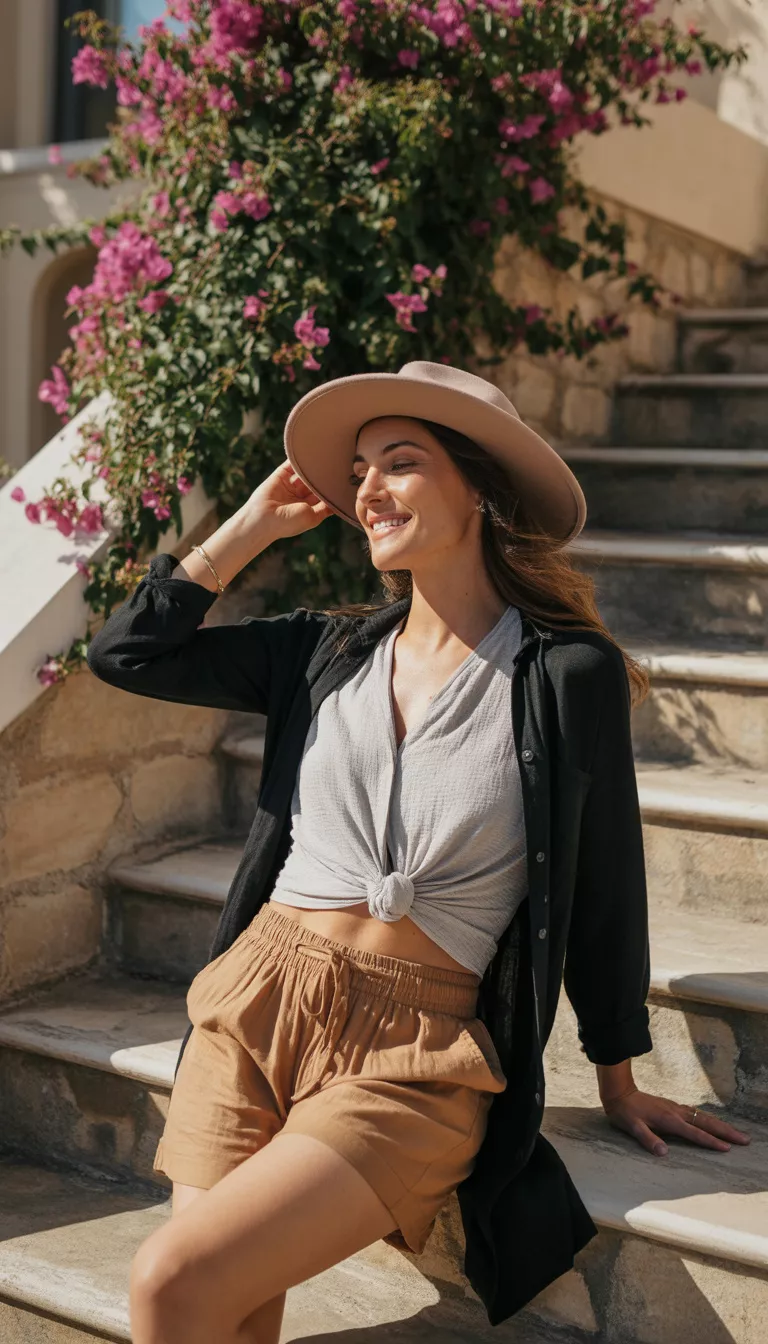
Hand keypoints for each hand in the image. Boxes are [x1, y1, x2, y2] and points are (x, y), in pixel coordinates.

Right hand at [246, 460, 335, 539]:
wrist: (263, 519)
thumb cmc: (288, 522)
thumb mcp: (313, 518)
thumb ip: (325, 508)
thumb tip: (338, 501)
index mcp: (309, 508)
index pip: (324, 495)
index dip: (333, 489)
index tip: (347, 480)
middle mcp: (300, 496)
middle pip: (317, 483)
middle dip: (326, 476)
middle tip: (340, 464)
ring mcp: (291, 485)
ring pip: (306, 473)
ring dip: (314, 466)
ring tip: (327, 456)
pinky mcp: (281, 475)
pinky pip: (292, 465)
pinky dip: (299, 459)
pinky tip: (310, 452)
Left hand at [601, 1085, 751, 1155]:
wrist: (620, 1092)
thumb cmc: (625, 1113)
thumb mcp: (632, 1127)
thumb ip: (648, 1139)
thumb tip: (664, 1152)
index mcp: (669, 1120)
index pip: (694, 1133)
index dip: (710, 1141)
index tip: (727, 1148)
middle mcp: (676, 1112)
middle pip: (706, 1123)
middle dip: (726, 1132)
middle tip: (744, 1140)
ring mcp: (676, 1108)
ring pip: (704, 1117)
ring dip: (721, 1125)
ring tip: (736, 1134)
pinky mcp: (673, 1107)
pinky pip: (697, 1114)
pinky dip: (710, 1119)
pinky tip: (714, 1123)